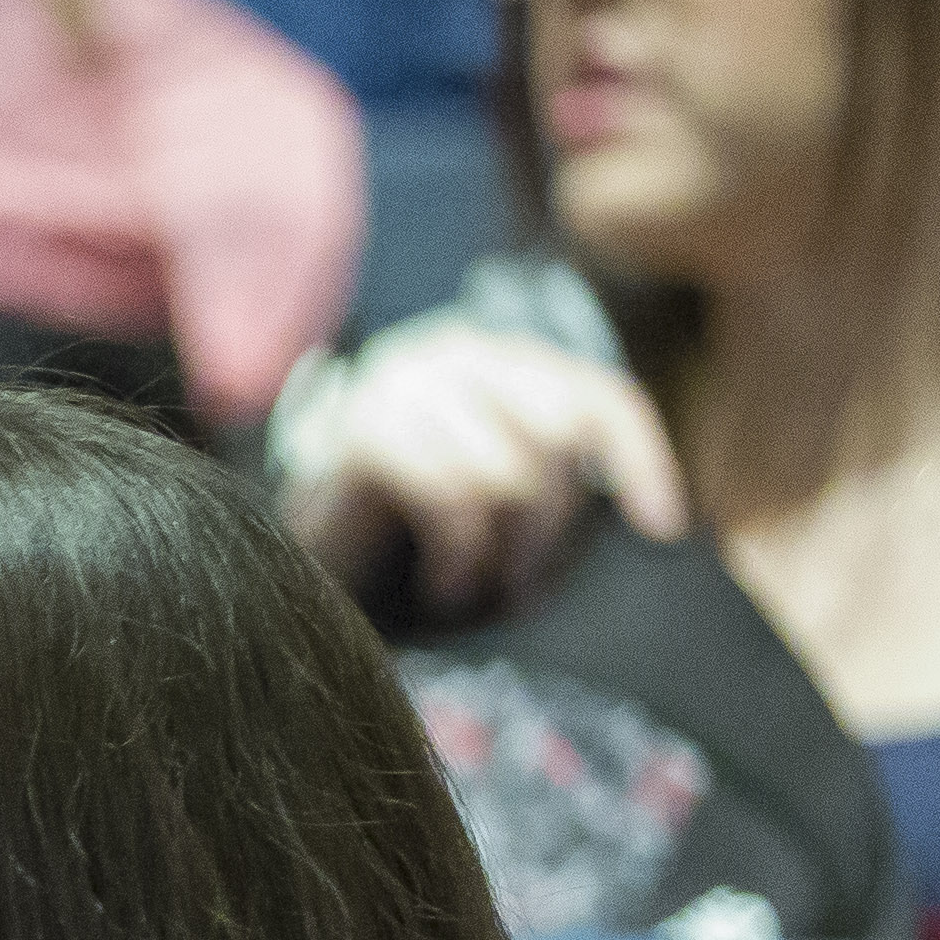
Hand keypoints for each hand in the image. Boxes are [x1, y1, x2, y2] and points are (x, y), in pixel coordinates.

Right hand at [280, 323, 689, 624]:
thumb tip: (660, 518)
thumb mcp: (491, 487)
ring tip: (477, 587)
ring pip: (510, 472)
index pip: (598, 397)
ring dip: (503, 552)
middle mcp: (452, 351)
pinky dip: (460, 556)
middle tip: (523, 582)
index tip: (662, 530)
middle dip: (554, 524)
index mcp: (497, 358)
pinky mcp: (362, 429)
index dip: (640, 462)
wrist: (277, 551)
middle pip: (561, 434)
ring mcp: (401, 382)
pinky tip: (445, 585)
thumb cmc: (393, 530)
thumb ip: (550, 474)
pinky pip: (452, 495)